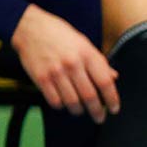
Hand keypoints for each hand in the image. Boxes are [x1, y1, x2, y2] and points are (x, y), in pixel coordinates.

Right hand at [11, 5, 119, 120]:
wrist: (32, 29)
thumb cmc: (61, 36)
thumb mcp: (85, 44)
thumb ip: (99, 62)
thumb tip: (114, 77)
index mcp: (88, 55)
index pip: (105, 82)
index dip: (112, 99)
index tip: (114, 109)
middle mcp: (73, 64)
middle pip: (89, 95)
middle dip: (97, 111)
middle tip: (100, 117)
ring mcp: (56, 72)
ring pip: (72, 101)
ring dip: (79, 110)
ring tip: (81, 111)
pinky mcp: (41, 78)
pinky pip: (54, 101)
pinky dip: (62, 106)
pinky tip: (64, 104)